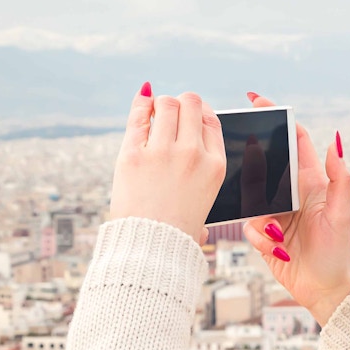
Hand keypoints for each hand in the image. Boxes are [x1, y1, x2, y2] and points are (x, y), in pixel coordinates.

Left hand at [109, 84, 225, 245]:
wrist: (151, 248)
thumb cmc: (175, 232)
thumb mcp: (204, 208)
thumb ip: (203, 194)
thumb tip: (204, 227)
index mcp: (215, 166)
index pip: (211, 120)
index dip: (199, 112)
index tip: (189, 114)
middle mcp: (193, 154)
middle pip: (191, 104)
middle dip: (180, 104)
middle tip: (169, 112)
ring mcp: (163, 151)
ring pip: (166, 104)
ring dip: (160, 104)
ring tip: (154, 112)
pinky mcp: (134, 154)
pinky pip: (139, 115)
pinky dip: (141, 103)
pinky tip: (142, 100)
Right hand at [242, 93, 349, 325]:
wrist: (325, 290)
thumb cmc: (338, 252)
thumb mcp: (342, 214)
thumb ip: (340, 179)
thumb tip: (335, 142)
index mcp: (311, 182)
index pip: (294, 141)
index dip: (278, 118)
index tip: (257, 100)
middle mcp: (291, 194)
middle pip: (264, 166)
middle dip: (251, 165)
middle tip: (241, 164)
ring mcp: (276, 213)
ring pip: (251, 199)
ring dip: (259, 216)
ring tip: (275, 233)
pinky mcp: (264, 234)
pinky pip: (249, 227)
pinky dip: (258, 238)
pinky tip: (274, 249)